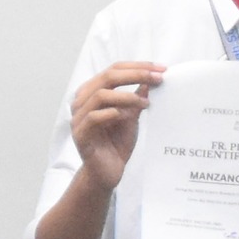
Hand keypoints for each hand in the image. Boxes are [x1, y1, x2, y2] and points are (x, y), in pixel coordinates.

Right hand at [69, 62, 165, 190]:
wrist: (107, 172)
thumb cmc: (116, 143)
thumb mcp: (131, 116)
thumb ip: (136, 98)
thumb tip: (150, 80)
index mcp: (92, 93)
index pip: (113, 70)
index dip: (137, 67)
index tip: (160, 69)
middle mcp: (82, 101)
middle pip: (107, 77)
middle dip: (136, 74)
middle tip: (157, 78)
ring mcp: (78, 118)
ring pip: (101, 95)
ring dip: (127, 96)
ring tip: (145, 103)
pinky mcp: (80, 134)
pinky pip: (94, 117)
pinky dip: (114, 113)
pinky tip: (128, 116)